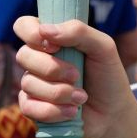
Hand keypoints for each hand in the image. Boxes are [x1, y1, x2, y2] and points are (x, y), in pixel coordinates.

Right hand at [13, 17, 136, 137]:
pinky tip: (72, 110)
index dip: (32, 33)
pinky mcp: (32, 107)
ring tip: (81, 97)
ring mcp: (33, 83)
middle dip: (52, 68)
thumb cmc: (107, 75)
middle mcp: (38, 59)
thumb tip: (44, 29)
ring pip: (28, 83)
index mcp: (52, 39)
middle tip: (76, 75)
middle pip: (23, 55)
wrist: (113, 111)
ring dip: (59, 92)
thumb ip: (78, 31)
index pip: (24, 26)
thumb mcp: (103, 47)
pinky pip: (28, 107)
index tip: (54, 46)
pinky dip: (53, 110)